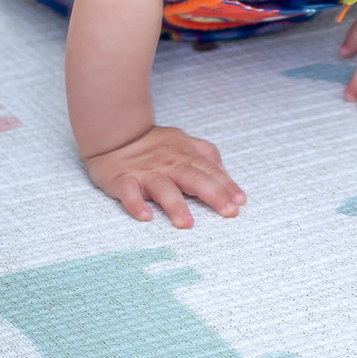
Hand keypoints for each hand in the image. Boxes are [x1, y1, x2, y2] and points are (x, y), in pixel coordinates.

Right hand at [84, 125, 245, 227]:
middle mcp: (169, 166)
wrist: (115, 133)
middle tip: (228, 212)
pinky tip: (145, 217)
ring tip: (187, 224)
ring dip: (176, 205)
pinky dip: (136, 204)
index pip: (211, 172)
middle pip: (195, 179)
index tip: (240, 201)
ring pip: (164, 189)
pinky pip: (129, 193)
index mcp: (186, 158)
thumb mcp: (184, 142)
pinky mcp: (123, 180)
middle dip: (213, 195)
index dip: (227, 186)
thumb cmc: (154, 144)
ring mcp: (146, 173)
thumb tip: (224, 170)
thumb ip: (206, 153)